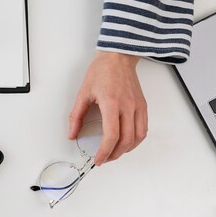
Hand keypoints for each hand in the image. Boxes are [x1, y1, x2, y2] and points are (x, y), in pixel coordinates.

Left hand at [68, 51, 147, 165]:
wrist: (117, 57)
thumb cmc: (101, 71)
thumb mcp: (83, 93)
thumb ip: (77, 116)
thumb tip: (72, 133)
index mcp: (111, 103)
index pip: (111, 135)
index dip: (105, 151)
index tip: (98, 159)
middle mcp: (128, 106)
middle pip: (126, 140)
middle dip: (114, 154)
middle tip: (104, 159)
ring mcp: (138, 106)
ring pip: (138, 137)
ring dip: (127, 150)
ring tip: (114, 153)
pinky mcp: (143, 106)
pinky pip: (143, 129)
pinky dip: (135, 140)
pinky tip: (126, 143)